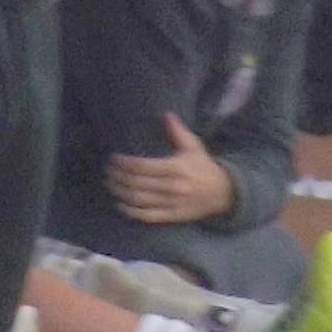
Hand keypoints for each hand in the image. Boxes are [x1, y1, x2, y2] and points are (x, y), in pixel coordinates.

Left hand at [106, 116, 236, 225]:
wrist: (223, 193)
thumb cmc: (203, 167)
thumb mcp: (194, 147)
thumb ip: (178, 132)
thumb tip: (166, 114)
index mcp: (176, 168)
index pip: (142, 166)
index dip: (124, 163)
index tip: (113, 159)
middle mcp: (172, 187)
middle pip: (136, 183)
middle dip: (118, 177)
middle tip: (107, 171)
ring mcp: (171, 204)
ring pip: (138, 200)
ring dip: (120, 192)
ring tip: (110, 184)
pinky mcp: (171, 216)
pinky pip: (147, 216)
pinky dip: (131, 211)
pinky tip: (120, 204)